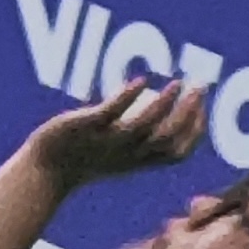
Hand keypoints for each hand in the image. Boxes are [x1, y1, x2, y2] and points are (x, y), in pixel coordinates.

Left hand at [30, 79, 204, 194]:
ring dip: (164, 105)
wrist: (45, 168)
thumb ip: (136, 130)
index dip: (195, 132)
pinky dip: (128, 98)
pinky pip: (111, 114)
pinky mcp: (87, 128)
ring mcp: (108, 141)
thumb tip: (153, 102)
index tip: (203, 107)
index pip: (177, 153)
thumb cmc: (80, 156)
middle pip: (167, 139)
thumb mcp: (114, 147)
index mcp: (137, 161)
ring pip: (143, 127)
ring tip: (177, 83)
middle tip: (200, 86)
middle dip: (187, 113)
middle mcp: (127, 154)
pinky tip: (141, 80)